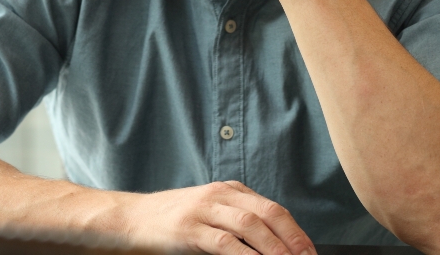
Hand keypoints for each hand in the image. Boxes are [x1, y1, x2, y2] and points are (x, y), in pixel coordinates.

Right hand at [120, 181, 313, 254]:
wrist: (130, 218)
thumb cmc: (171, 220)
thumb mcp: (208, 212)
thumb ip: (236, 221)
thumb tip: (271, 244)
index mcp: (228, 190)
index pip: (272, 208)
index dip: (295, 231)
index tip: (308, 251)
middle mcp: (219, 195)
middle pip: (267, 213)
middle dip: (292, 238)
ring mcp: (203, 210)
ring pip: (250, 225)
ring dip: (274, 247)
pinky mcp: (189, 229)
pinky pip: (224, 242)